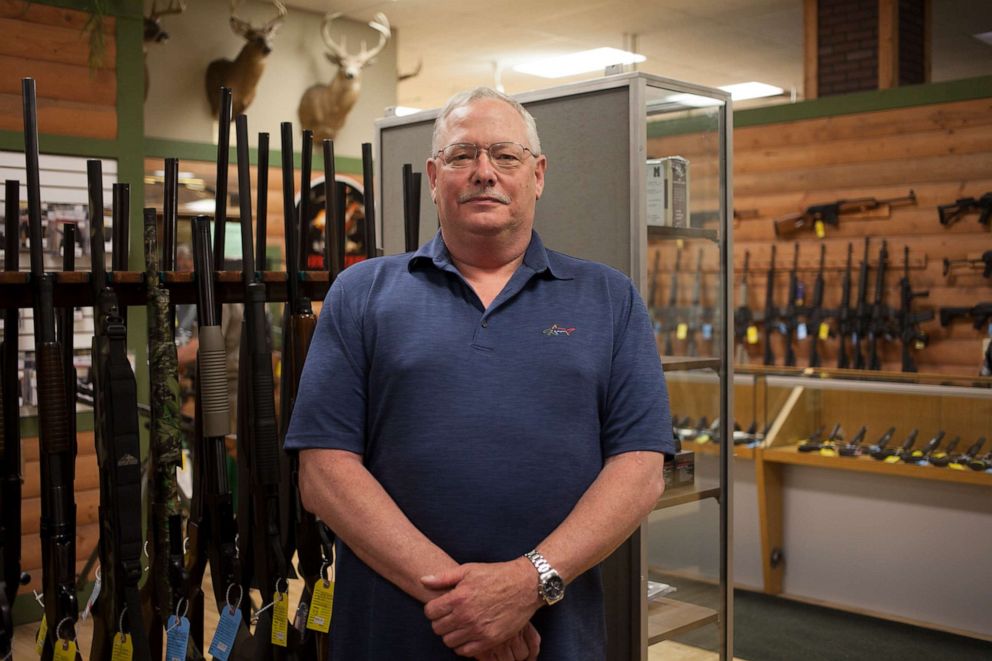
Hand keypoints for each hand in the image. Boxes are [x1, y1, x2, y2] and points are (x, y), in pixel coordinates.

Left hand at [422, 559, 540, 656]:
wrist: (524, 585)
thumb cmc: (496, 575)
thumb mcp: (468, 570)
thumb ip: (443, 578)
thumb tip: (423, 580)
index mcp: (458, 597)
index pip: (430, 612)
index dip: (432, 609)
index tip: (440, 607)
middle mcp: (466, 615)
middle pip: (437, 628)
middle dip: (440, 622)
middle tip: (450, 616)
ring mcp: (478, 629)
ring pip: (449, 641)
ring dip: (451, 634)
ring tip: (459, 625)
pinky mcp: (490, 640)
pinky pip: (465, 651)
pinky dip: (463, 646)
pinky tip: (468, 634)